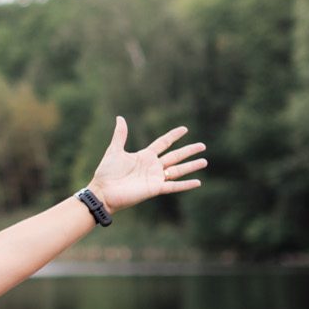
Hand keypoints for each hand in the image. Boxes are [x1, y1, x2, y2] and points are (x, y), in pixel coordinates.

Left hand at [87, 117, 206, 213]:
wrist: (103, 191)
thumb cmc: (106, 172)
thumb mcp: (114, 150)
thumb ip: (120, 135)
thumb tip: (120, 117)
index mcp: (145, 156)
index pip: (163, 143)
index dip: (173, 136)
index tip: (185, 129)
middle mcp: (153, 167)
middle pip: (175, 156)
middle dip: (188, 151)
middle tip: (202, 145)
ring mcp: (155, 178)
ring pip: (178, 170)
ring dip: (191, 166)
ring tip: (204, 161)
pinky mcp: (155, 189)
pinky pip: (174, 186)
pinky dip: (186, 185)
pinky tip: (198, 182)